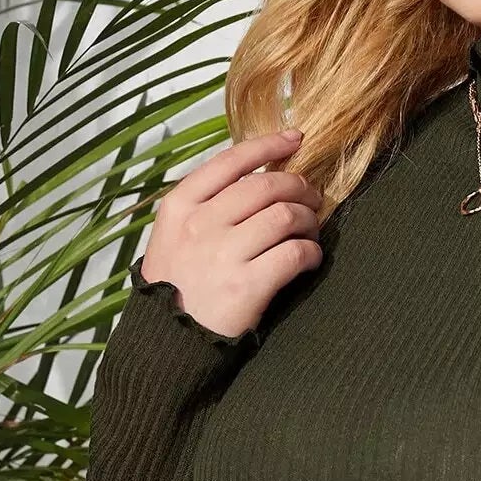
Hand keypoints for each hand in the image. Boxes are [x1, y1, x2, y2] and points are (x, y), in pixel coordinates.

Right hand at [138, 129, 325, 338]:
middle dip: (299, 187)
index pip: (231, 161)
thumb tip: (259, 175)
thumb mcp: (173, 235)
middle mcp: (200, 224)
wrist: (167, 341)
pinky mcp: (246, 285)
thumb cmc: (177, 285)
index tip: (296, 139)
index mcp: (180, 206)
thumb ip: (206, 205)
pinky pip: (295, 253)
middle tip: (313, 198)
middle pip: (266, 186)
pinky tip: (310, 258)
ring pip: (286, 216)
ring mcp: (223, 254)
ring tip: (310, 231)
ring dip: (309, 220)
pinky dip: (311, 252)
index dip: (269, 146)